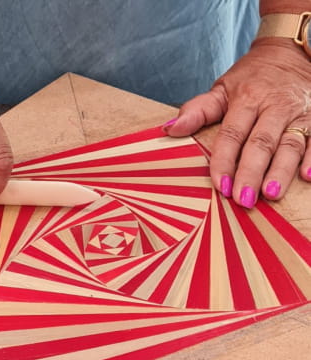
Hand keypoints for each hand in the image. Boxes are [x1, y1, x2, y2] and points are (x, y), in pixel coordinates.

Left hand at [163, 38, 310, 207]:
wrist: (288, 54)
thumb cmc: (249, 79)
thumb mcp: (221, 89)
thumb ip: (197, 111)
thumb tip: (169, 129)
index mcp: (245, 100)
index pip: (231, 134)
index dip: (224, 160)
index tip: (219, 185)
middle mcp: (272, 107)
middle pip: (260, 142)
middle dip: (251, 172)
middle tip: (243, 199)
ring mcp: (296, 113)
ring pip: (290, 144)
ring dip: (281, 170)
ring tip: (270, 194)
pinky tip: (308, 175)